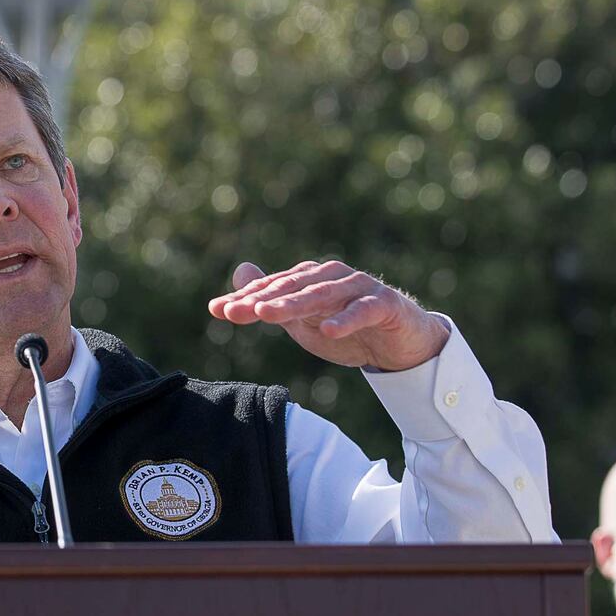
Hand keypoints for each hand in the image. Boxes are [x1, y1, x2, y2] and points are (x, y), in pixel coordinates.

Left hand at [208, 260, 449, 370]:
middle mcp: (332, 277)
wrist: (399, 343)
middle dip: (261, 300)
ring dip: (293, 305)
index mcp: (310, 280)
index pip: (272, 288)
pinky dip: (345, 319)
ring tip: (267, 315)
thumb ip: (273, 298)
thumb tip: (240, 272)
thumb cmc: (347, 328)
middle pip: (292, 288)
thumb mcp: (303, 318)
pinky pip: (362, 311)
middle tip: (234, 311)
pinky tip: (328, 331)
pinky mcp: (385, 304)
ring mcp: (359, 288)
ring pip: (321, 295)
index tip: (216, 310)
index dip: (245, 299)